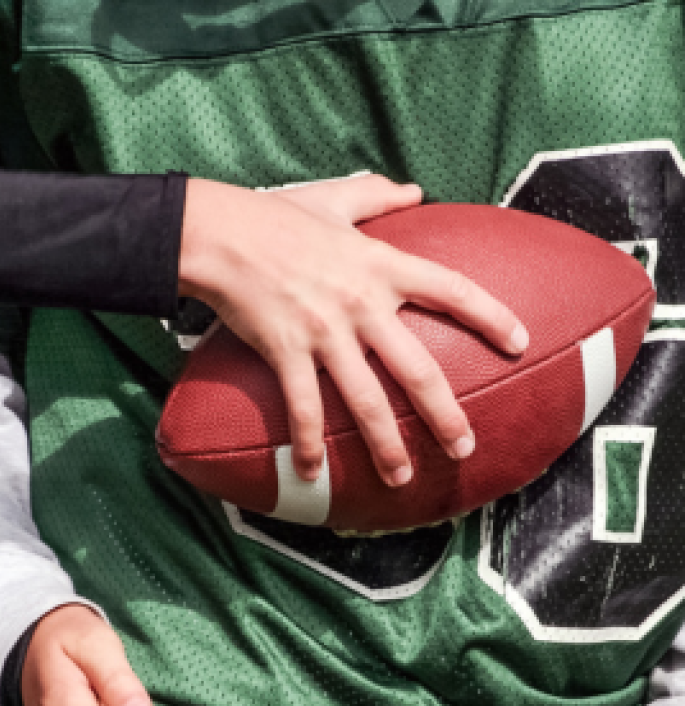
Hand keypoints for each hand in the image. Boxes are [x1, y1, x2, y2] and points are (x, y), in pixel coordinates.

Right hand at [178, 175, 526, 484]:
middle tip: (463, 449)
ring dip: (386, 445)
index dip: (492, 317)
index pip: (453, 290)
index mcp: (382, 265)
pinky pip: (303, 407)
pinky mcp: (287, 351)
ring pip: (366, 400)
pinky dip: (308, 444)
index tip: (520, 343)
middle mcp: (363, 304)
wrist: (223, 233)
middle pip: (418, 369)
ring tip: (400, 478)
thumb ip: (378, 195)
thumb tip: (414, 189)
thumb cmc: (276, 215)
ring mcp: (325, 332)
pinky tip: (311, 474)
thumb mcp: (335, 198)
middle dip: (445, 416)